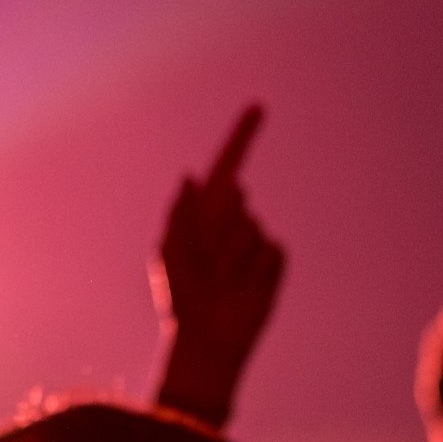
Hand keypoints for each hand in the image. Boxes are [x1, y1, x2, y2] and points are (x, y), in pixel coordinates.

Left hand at [152, 106, 284, 424]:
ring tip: (218, 280)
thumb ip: (180, 212)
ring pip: (251, 227)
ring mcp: (254, 240)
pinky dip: (253, 269)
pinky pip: (270, 250)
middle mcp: (231, 220)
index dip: (242, 136)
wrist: (207, 335)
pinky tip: (241, 287)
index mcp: (203, 213)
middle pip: (234, 198)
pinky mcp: (273, 261)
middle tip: (202, 262)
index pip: (226, 166)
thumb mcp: (169, 251)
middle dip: (216, 227)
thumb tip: (191, 176)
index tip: (259, 106)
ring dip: (230, 256)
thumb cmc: (181, 296)